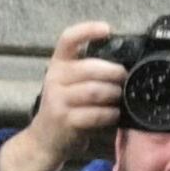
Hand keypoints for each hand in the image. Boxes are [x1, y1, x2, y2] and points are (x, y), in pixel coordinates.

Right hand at [0, 20, 124, 170]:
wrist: (44, 140)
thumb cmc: (65, 108)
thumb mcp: (70, 84)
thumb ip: (89, 71)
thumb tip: (125, 63)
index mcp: (58, 64)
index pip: (68, 39)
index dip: (87, 31)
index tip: (106, 30)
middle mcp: (54, 78)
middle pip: (91, 67)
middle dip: (114, 73)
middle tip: (125, 79)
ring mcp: (57, 99)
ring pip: (96, 91)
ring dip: (114, 95)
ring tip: (119, 98)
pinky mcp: (64, 119)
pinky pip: (96, 113)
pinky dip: (110, 114)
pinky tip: (113, 115)